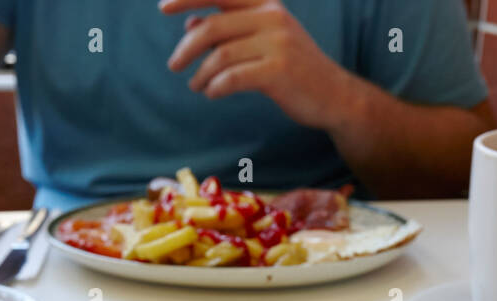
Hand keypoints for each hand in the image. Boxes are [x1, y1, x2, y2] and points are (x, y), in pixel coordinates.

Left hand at [162, 0, 351, 129]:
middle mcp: (272, 17)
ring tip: (196, 86)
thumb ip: (230, 30)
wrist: (334, 95)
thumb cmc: (293, 68)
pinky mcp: (279, 71)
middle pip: (213, 26)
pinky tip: (212, 93)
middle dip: (186, 48)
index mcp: (266, 4)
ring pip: (220, 55)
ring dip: (200, 74)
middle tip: (174, 66)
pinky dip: (215, 87)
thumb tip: (191, 24)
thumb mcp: (263, 41)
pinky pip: (233, 77)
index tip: (162, 8)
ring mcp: (278, 43)